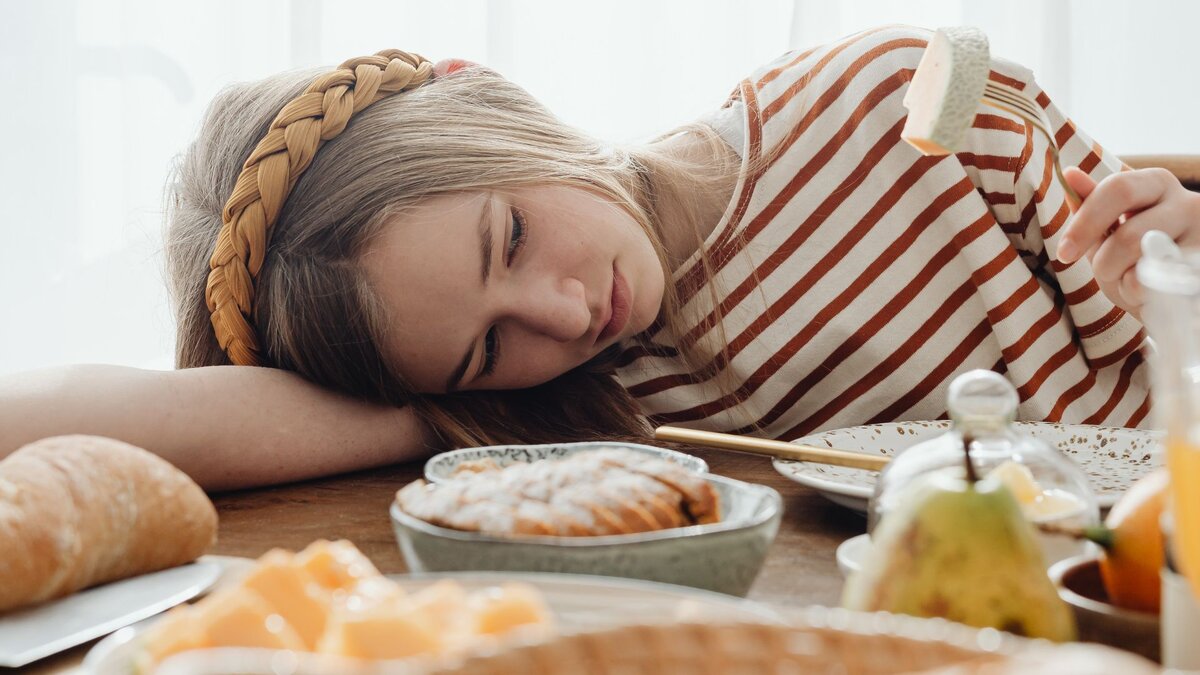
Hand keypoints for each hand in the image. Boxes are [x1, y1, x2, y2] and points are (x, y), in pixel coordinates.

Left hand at [1056, 166, 1199, 319]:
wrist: (1178, 287)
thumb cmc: (1137, 254)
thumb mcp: (1110, 228)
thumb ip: (1091, 205)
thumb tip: (1070, 174)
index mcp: (1156, 184)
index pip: (1117, 189)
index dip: (1085, 222)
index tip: (1065, 253)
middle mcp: (1187, 203)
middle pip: (1130, 234)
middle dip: (1105, 262)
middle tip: (1102, 273)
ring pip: (1147, 266)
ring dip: (1124, 282)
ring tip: (1130, 281)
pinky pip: (1162, 289)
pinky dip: (1142, 297)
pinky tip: (1150, 293)